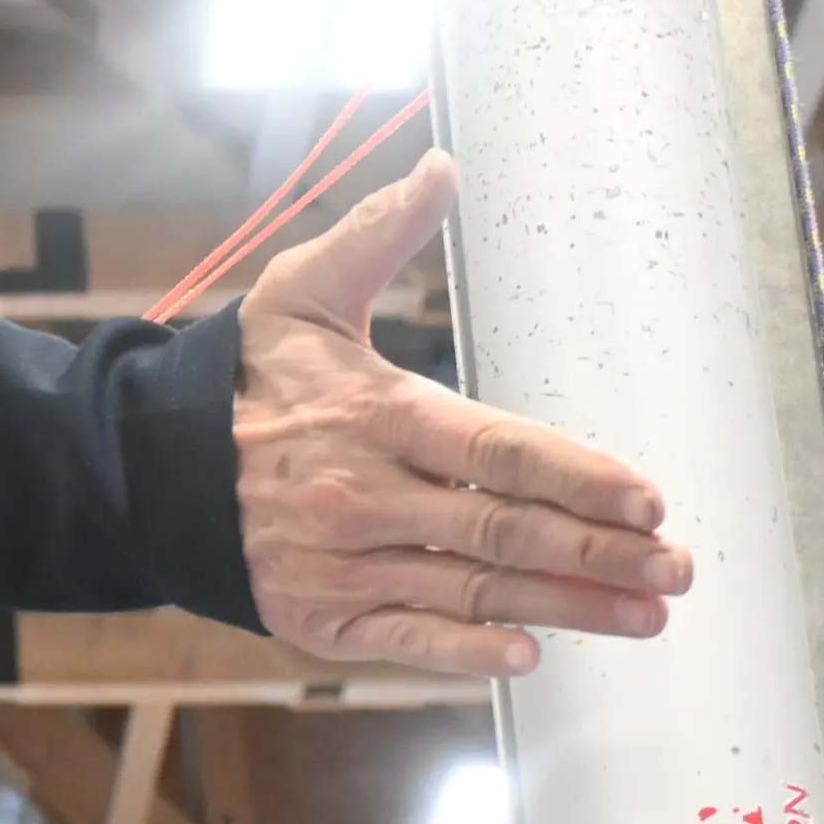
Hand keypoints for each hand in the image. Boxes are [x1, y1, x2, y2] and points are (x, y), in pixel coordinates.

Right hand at [235, 147, 691, 676]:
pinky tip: (526, 656)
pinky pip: (404, 638)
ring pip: (472, 590)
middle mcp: (364, 495)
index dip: (579, 478)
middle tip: (674, 568)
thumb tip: (440, 167)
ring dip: (565, 607)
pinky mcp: (318, 616)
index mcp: (376, 416)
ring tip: (642, 615)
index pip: (499, 452)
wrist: (150, 465)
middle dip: (599, 553)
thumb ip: (378, 234)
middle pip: (503, 530)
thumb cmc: (244, 379)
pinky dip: (466, 653)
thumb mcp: (302, 293)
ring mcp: (340, 563)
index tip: (647, 500)